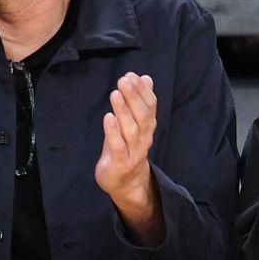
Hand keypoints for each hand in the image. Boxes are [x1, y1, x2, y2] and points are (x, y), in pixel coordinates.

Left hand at [97, 73, 163, 242]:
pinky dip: (113, 132)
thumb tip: (146, 78)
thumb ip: (139, 102)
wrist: (127, 184)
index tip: (134, 76)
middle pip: (142, 116)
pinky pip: (118, 146)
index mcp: (147, 128)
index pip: (150, 107)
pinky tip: (108, 117)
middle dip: (134, 97)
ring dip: (124, 110)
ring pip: (131, 130)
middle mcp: (143, 139)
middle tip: (124, 80)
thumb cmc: (126, 149)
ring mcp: (133, 152)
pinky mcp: (120, 162)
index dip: (143, 91)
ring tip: (116, 94)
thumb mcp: (133, 124)